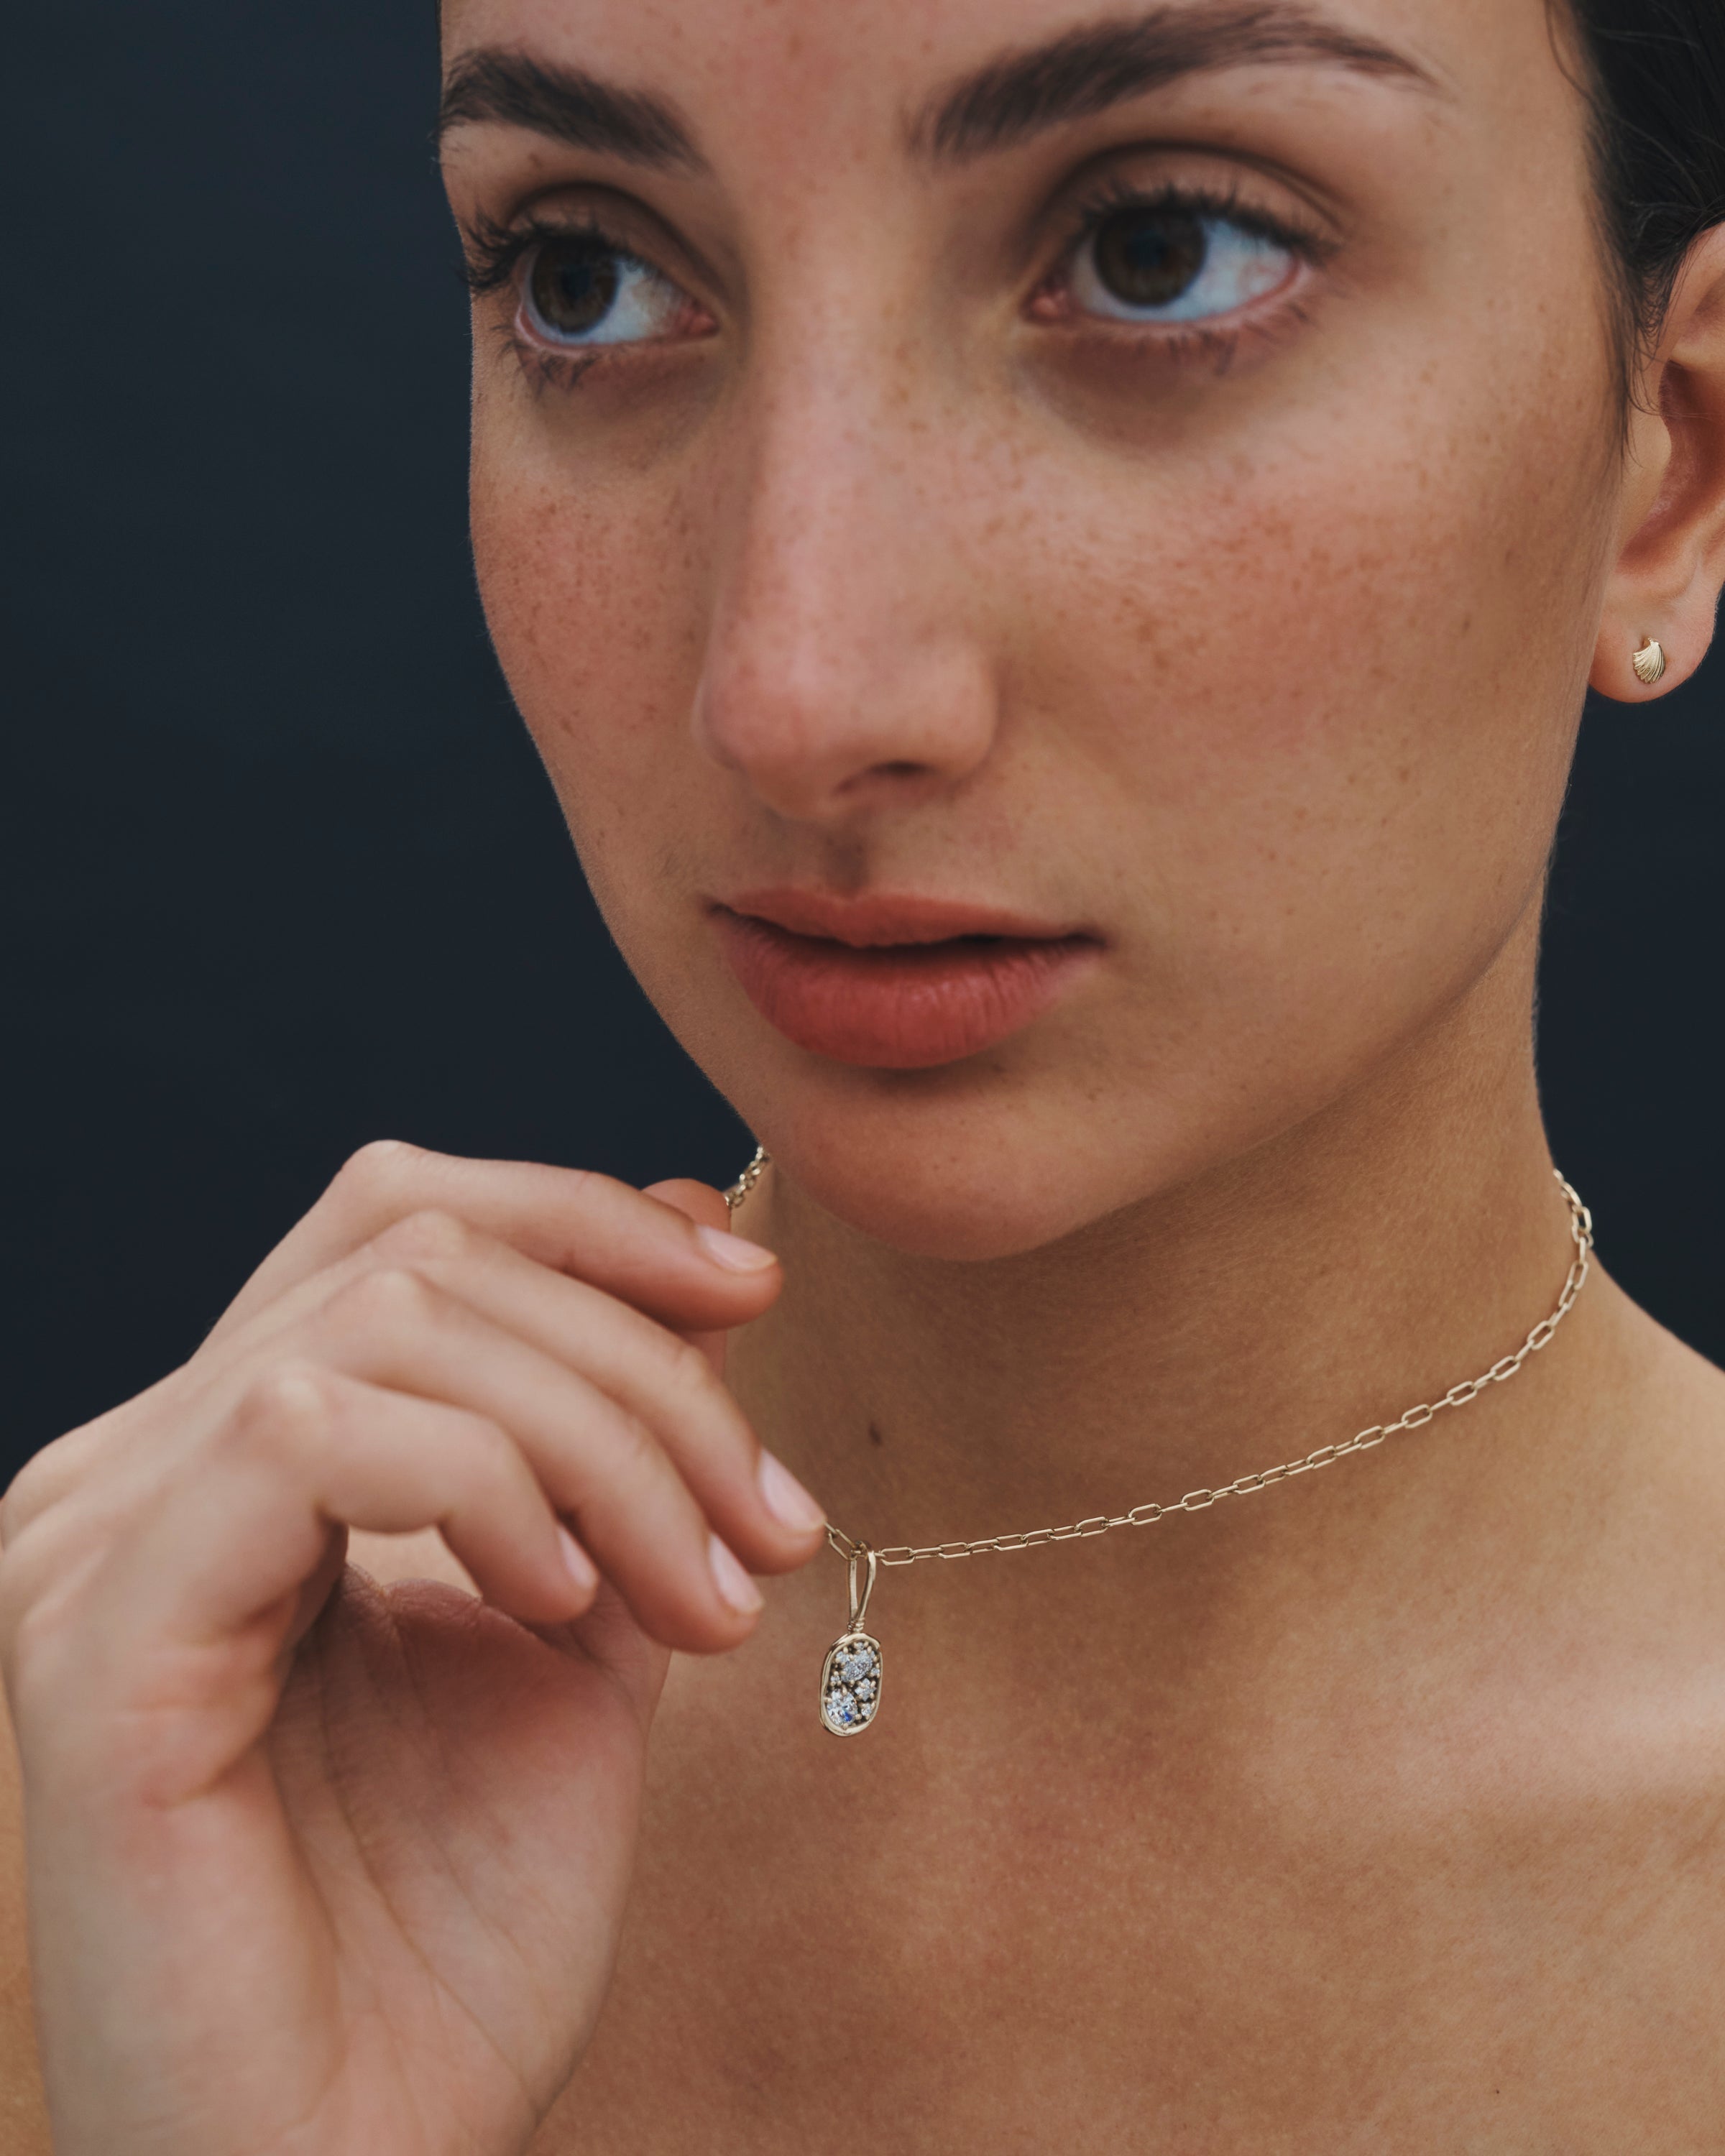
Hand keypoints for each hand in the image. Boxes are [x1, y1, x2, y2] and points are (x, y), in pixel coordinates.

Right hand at [0, 1141, 823, 2155]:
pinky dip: (485, 1485)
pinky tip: (563, 1605)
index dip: (585, 1216)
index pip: (397, 1220)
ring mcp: (100, 1538)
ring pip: (386, 1317)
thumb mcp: (579, 1638)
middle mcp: (144, 1467)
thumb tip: (699, 1250)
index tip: (753, 1291)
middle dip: (639, 1356)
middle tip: (765, 1516)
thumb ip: (612, 1453)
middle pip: (415, 1245)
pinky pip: (309, 1431)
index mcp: (238, 1459)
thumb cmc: (455, 1936)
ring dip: (605, 1435)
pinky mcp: (97, 1634)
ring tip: (701, 1594)